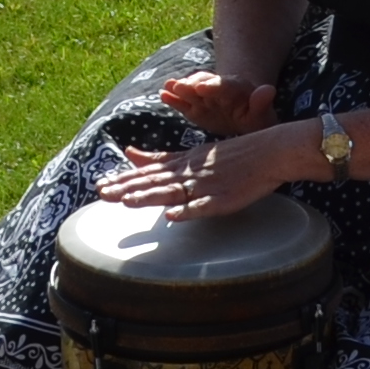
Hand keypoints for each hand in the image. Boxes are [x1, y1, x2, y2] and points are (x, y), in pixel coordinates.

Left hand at [94, 118, 304, 220]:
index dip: (124, 179)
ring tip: (128, 202)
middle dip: (127, 188)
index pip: (148, 173)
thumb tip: (130, 153)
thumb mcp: (191, 153)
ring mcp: (206, 186)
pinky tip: (173, 217)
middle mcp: (189, 174)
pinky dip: (188, 211)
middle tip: (103, 194)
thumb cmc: (231, 155)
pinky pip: (204, 207)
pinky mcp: (224, 199)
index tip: (100, 186)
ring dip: (150, 197)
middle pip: (154, 182)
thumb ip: (161, 157)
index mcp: (181, 164)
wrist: (269, 151)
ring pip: (173, 193)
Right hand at [155, 72, 278, 139]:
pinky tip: (163, 95)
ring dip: (179, 88)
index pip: (224, 85)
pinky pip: (183, 102)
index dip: (213, 86)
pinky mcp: (194, 107)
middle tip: (180, 86)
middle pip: (203, 84)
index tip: (201, 87)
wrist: (245, 117)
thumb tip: (268, 90)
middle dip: (192, 85)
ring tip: (168, 86)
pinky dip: (173, 99)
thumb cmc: (257, 118)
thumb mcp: (263, 114)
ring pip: (190, 90)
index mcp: (236, 89)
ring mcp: (204, 97)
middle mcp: (217, 89)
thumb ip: (262, 103)